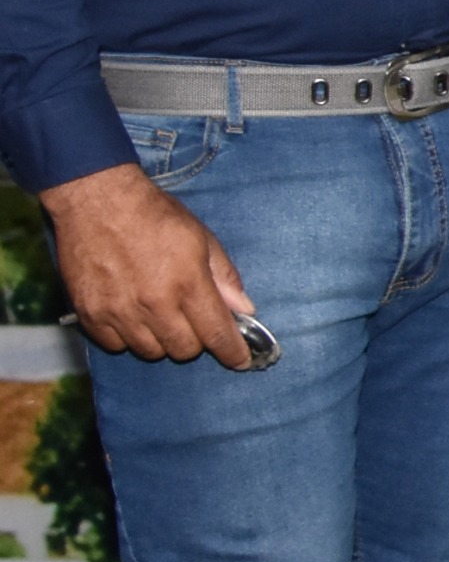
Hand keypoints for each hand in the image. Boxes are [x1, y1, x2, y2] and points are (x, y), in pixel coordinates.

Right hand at [42, 162, 257, 365]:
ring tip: (159, 315)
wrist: (97, 201)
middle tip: (193, 321)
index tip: (240, 360)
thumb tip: (244, 309)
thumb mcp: (201, 238)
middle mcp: (153, 304)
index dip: (232, 353)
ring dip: (161, 340)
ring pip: (150, 351)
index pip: (216, 334)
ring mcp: (118, 311)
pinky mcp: (89, 312)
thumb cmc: (154, 215)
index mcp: (188, 284)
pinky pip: (114, 345)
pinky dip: (126, 337)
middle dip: (196, 341)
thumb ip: (224, 277)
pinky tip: (131, 316)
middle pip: (184, 349)